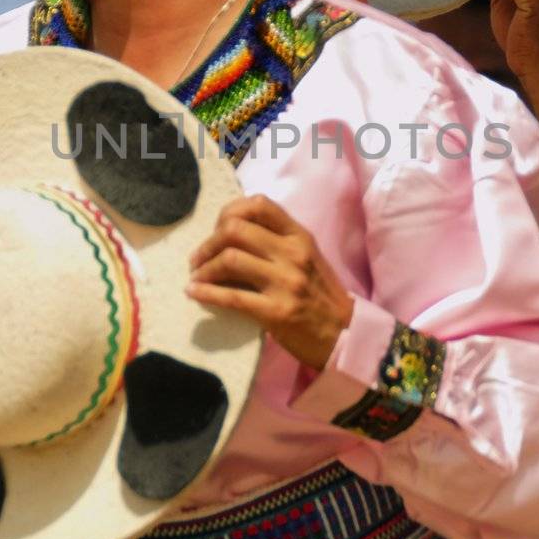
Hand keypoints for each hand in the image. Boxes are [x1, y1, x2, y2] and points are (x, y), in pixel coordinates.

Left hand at [185, 195, 353, 370]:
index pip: (259, 205)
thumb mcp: (306, 257)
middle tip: (198, 259)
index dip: (229, 212)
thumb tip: (230, 234)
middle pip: (235, 230)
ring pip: (230, 259)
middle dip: (208, 243)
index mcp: (299, 237)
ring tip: (196, 277)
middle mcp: (293, 254)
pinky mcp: (276, 312)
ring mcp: (285, 282)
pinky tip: (194, 293)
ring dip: (204, 269)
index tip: (217, 229)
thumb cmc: (320, 295)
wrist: (344, 334)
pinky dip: (206, 293)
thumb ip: (277, 242)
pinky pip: (231, 296)